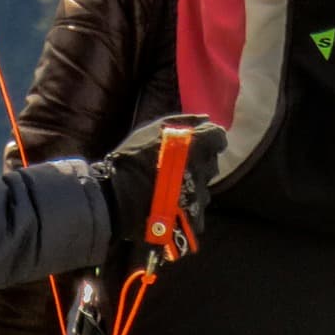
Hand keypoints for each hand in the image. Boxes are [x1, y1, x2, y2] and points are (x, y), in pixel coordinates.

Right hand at [91, 114, 227, 241]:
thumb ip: (183, 122)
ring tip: (169, 188)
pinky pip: (197, 209)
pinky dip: (187, 207)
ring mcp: (199, 194)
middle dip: (199, 163)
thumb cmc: (131, 159)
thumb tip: (206, 119)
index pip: (219, 138)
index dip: (211, 140)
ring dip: (192, 185)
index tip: (200, 144)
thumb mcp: (152, 130)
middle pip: (211, 163)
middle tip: (177, 166)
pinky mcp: (194, 216)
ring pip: (203, 187)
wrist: (116, 197)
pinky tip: (169, 205)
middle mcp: (202, 169)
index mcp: (196, 145)